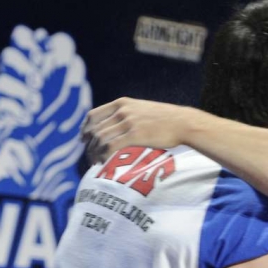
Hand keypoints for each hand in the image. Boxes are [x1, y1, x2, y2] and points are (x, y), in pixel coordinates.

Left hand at [80, 97, 195, 163]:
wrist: (184, 123)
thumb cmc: (167, 119)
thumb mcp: (143, 109)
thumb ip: (128, 114)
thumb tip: (117, 126)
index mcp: (122, 103)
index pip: (93, 115)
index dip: (85, 129)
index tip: (83, 139)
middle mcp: (122, 111)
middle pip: (94, 129)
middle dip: (88, 145)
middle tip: (89, 156)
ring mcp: (128, 122)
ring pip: (100, 139)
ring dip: (93, 153)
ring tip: (95, 162)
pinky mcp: (134, 135)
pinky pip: (110, 147)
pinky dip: (103, 156)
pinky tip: (103, 163)